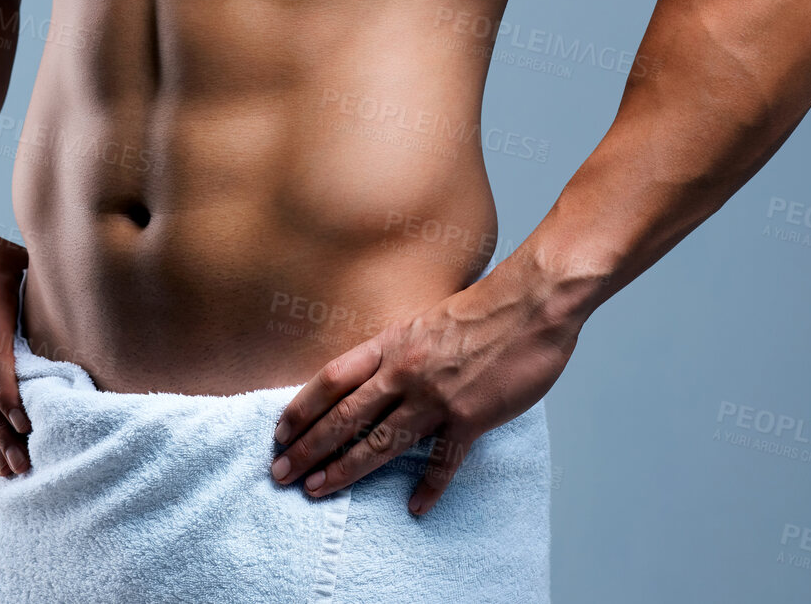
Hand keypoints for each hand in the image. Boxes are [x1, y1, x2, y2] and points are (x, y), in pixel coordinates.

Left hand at [268, 264, 580, 513]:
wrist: (530, 303)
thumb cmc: (483, 307)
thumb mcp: (425, 320)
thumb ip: (400, 349)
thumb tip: (378, 373)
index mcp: (392, 343)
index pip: (332, 378)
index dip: (302, 407)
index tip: (280, 432)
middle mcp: (405, 371)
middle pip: (344, 416)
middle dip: (309, 448)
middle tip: (282, 473)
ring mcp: (435, 397)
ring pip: (379, 442)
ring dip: (344, 470)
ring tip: (318, 490)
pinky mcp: (469, 418)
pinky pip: (442, 461)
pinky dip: (429, 487)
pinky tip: (415, 507)